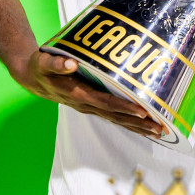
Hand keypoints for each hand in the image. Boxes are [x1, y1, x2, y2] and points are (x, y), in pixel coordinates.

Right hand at [14, 49, 164, 139]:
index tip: (142, 110)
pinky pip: (114, 117)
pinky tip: (145, 127)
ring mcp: (90, 107)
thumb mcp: (44, 61)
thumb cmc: (41, 67)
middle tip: (160, 128)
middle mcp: (86, 104)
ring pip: (117, 120)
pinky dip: (130, 123)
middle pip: (116, 116)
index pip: (105, 102)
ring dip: (138, 127)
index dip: (124, 107)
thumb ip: (57, 63)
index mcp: (78, 94)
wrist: (34, 78)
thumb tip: (70, 63)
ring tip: (160, 133)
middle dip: (139, 123)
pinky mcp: (93, 106)